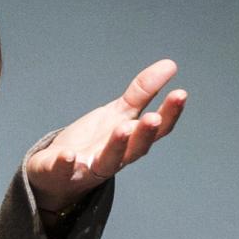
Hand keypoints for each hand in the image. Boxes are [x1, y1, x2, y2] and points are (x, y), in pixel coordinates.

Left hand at [22, 59, 186, 213]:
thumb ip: (143, 93)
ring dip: (116, 146)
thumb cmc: (95, 142)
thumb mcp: (120, 114)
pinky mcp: (61, 174)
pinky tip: (68, 155)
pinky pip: (64, 171)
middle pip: (135, 148)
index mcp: (131, 141)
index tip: (180, 94)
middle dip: (145, 134)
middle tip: (154, 117)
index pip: (156, 130)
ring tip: (122, 129)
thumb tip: (171, 65)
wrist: (58, 174)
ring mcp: (89, 168)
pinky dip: (66, 164)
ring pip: (107, 161)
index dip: (170, 114)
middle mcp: (116, 158)